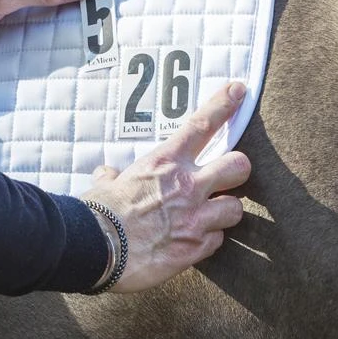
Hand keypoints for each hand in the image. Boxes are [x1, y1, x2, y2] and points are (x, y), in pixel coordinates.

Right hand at [84, 82, 250, 292]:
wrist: (99, 248)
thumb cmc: (99, 211)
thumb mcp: (106, 184)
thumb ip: (113, 176)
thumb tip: (108, 174)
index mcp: (165, 162)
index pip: (201, 124)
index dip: (224, 104)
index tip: (239, 90)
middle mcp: (187, 185)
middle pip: (239, 166)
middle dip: (237, 170)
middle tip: (227, 177)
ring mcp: (196, 217)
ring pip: (236, 208)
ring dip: (224, 211)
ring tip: (208, 215)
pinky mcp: (197, 248)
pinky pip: (218, 240)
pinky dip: (208, 240)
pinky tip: (192, 241)